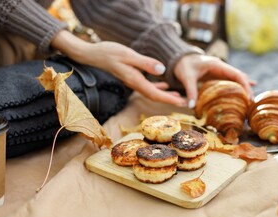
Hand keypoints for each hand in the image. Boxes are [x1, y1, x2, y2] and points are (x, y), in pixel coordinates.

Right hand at [51, 30, 186, 106]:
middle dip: (169, 100)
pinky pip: (147, 85)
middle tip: (184, 102)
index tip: (181, 102)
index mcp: (135, 80)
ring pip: (152, 92)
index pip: (155, 93)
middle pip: (155, 96)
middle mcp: (134, 83)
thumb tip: (162, 70)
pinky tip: (163, 84)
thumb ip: (145, 63)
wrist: (93, 54)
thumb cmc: (109, 52)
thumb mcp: (128, 55)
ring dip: (165, 94)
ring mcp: (132, 81)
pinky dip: (157, 86)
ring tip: (178, 96)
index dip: (169, 99)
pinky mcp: (131, 76)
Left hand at [174, 54, 254, 107]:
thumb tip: (192, 107)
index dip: (245, 85)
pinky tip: (245, 94)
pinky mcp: (216, 77)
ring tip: (249, 103)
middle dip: (246, 89)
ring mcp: (220, 72)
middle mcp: (221, 67)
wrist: (179, 59)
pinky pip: (229, 83)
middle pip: (239, 78)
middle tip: (251, 103)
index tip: (249, 97)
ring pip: (236, 80)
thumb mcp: (186, 78)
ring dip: (243, 89)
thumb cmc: (183, 65)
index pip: (236, 74)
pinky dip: (237, 88)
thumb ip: (190, 91)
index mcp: (217, 65)